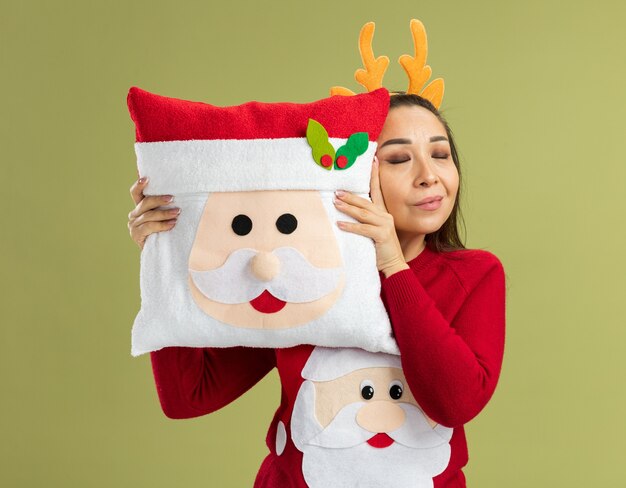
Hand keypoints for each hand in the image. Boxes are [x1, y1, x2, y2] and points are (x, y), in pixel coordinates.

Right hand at [127, 177, 179, 249]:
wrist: (164, 251)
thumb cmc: (167, 230)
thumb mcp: (167, 216)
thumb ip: (167, 205)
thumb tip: (180, 193)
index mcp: (140, 207)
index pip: (136, 193)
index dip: (139, 185)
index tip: (147, 178)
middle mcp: (134, 214)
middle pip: (144, 203)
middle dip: (159, 199)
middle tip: (172, 198)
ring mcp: (133, 225)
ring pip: (149, 215)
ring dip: (164, 213)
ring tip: (178, 213)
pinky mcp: (136, 234)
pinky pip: (149, 227)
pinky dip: (161, 225)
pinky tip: (172, 224)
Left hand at [334, 157, 408, 276]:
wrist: (394, 264)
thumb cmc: (380, 248)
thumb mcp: (373, 231)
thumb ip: (365, 221)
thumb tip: (346, 211)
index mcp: (383, 213)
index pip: (378, 190)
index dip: (375, 175)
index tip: (373, 160)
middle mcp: (385, 216)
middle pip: (366, 201)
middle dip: (350, 196)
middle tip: (336, 192)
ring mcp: (385, 225)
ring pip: (364, 213)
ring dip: (348, 208)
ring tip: (335, 203)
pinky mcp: (382, 236)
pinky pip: (363, 229)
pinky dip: (351, 226)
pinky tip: (339, 224)